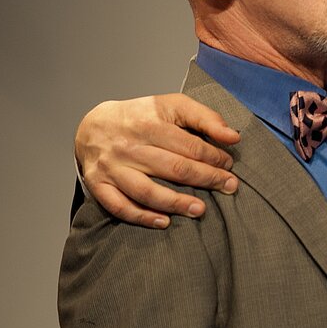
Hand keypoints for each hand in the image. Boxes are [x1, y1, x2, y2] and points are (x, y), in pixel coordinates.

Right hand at [75, 94, 240, 227]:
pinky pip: (119, 206)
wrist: (93, 125)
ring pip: (146, 191)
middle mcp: (128, 147)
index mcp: (149, 124)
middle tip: (229, 187)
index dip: (213, 157)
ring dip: (176, 203)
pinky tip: (164, 222)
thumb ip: (204, 117)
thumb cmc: (141, 116)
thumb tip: (233, 137)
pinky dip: (142, 217)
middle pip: (173, 168)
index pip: (188, 145)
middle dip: (206, 179)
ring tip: (200, 210)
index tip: (229, 165)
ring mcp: (112, 168)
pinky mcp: (98, 185)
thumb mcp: (173, 106)